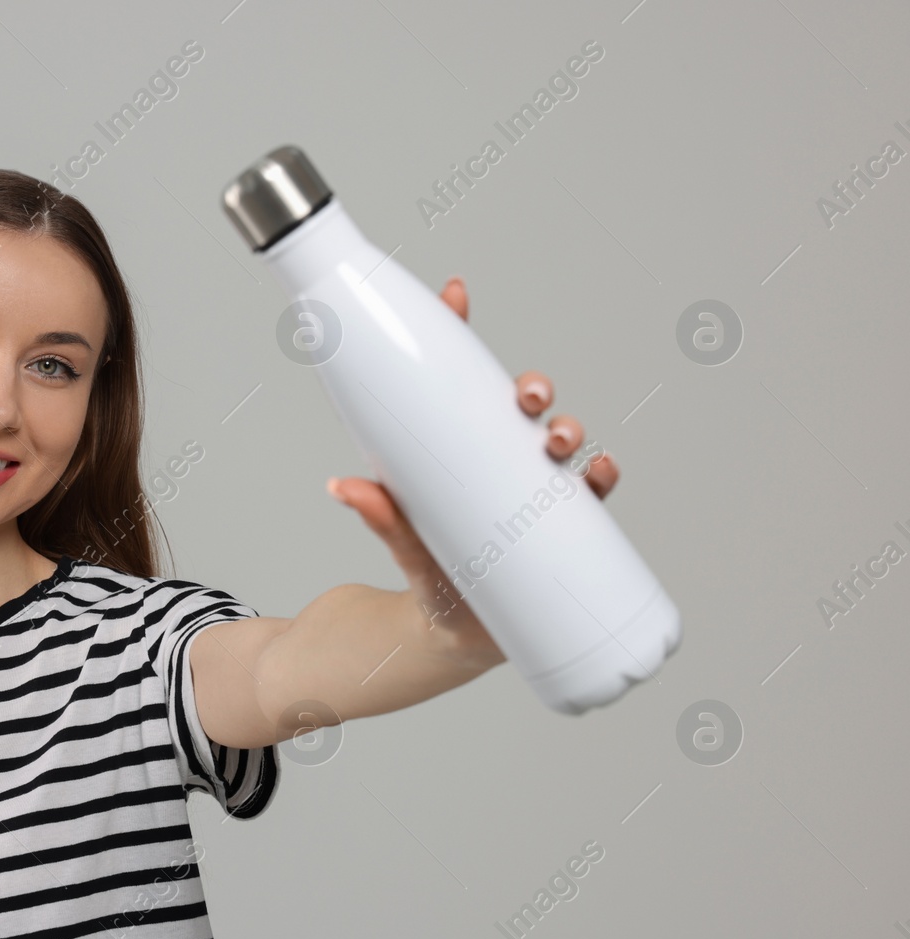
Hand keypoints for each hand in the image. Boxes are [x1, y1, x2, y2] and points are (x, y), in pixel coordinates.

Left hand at [324, 275, 619, 670]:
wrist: (452, 637)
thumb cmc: (429, 578)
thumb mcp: (405, 545)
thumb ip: (382, 518)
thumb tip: (343, 486)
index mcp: (462, 452)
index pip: (461, 383)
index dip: (460, 333)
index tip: (456, 293)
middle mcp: (503, 465)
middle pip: (524, 409)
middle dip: (532, 391)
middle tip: (527, 399)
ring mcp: (534, 495)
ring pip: (559, 445)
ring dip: (566, 430)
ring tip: (557, 441)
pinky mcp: (561, 531)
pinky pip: (590, 498)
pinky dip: (602, 479)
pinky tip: (603, 472)